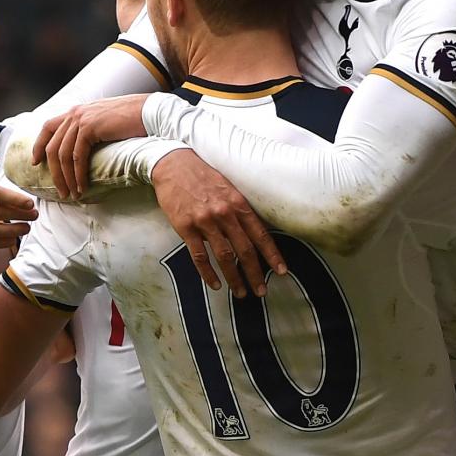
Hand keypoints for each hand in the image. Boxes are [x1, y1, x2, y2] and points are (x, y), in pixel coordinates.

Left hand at [33, 98, 147, 199]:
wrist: (148, 112)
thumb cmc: (132, 120)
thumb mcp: (104, 122)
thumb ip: (90, 130)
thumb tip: (83, 149)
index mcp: (76, 111)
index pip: (47, 126)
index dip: (38, 145)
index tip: (35, 162)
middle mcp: (75, 113)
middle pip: (53, 146)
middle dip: (54, 172)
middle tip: (60, 191)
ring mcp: (81, 119)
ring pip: (63, 154)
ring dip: (66, 178)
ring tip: (71, 194)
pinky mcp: (90, 128)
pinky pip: (77, 157)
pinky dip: (77, 175)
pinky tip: (82, 186)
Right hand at [154, 150, 284, 295]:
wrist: (173, 163)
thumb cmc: (203, 175)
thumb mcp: (228, 186)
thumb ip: (239, 209)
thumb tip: (249, 232)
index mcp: (238, 203)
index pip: (260, 234)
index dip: (272, 255)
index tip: (282, 271)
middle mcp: (225, 214)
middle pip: (244, 250)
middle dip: (255, 273)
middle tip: (262, 291)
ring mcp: (205, 221)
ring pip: (224, 256)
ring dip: (234, 277)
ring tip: (241, 292)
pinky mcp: (186, 227)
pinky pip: (199, 256)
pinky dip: (208, 273)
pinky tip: (215, 284)